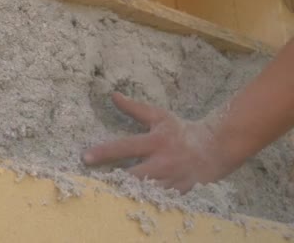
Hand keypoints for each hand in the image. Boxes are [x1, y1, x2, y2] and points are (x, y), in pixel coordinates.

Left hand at [83, 93, 234, 192]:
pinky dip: (143, 203)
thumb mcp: (159, 116)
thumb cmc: (180, 131)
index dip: (104, 152)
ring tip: (104, 197)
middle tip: (91, 184)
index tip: (85, 157)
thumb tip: (113, 95)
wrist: (215, 148)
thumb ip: (134, 108)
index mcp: (156, 141)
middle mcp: (163, 163)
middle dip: (113, 181)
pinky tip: (126, 205)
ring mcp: (171, 181)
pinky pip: (157, 202)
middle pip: (132, 176)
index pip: (125, 147)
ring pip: (144, 192)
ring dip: (125, 194)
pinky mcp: (178, 194)